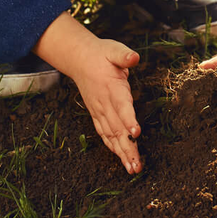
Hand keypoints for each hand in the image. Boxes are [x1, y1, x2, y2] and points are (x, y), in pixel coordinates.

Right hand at [34, 14, 142, 173]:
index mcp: (112, 88)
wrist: (80, 59)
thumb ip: (124, 55)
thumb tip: (134, 58)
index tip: (135, 133)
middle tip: (136, 165)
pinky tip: (121, 158)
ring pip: (111, 136)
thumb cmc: (101, 54)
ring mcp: (100, 111)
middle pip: (117, 129)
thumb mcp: (113, 49)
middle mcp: (105, 103)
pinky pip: (104, 134)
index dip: (128, 120)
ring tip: (132, 169)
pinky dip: (112, 147)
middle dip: (128, 148)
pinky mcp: (97, 115)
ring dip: (122, 153)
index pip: (121, 106)